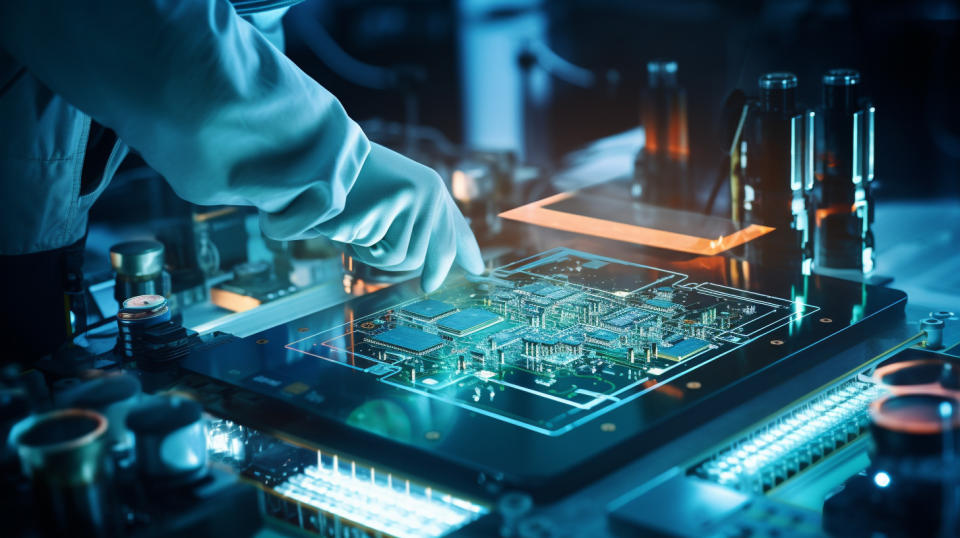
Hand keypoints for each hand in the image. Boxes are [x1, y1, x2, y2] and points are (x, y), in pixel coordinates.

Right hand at [315, 143, 483, 291]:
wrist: (323, 149)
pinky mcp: (386, 208)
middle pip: (431, 254)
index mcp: (432, 188)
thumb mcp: (394, 195)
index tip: (478, 270)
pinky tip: (346, 218)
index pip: (454, 229)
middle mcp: (429, 193)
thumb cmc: (352, 179)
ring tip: (358, 224)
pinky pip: (371, 247)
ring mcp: (410, 200)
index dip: (467, 251)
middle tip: (426, 284)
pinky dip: (353, 241)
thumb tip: (430, 264)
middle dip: (416, 268)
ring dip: (371, 251)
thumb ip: (415, 223)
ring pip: (399, 257)